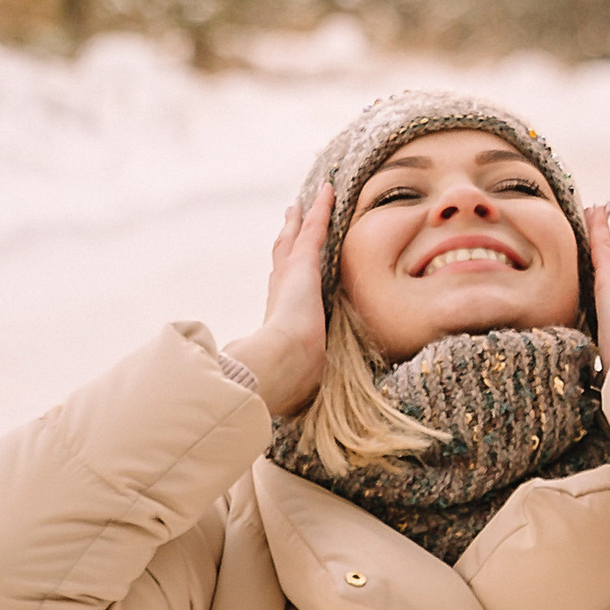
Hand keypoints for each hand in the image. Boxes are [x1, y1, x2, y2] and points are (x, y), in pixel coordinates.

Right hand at [224, 185, 331, 416]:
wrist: (282, 364)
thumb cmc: (285, 379)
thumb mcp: (293, 382)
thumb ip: (289, 390)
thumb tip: (280, 418)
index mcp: (280, 317)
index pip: (282, 290)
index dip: (283, 274)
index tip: (284, 263)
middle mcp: (281, 292)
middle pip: (284, 257)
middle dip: (288, 238)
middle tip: (290, 217)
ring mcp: (290, 276)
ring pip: (298, 240)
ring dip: (303, 219)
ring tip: (304, 202)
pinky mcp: (303, 265)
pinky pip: (316, 229)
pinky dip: (322, 209)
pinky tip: (329, 191)